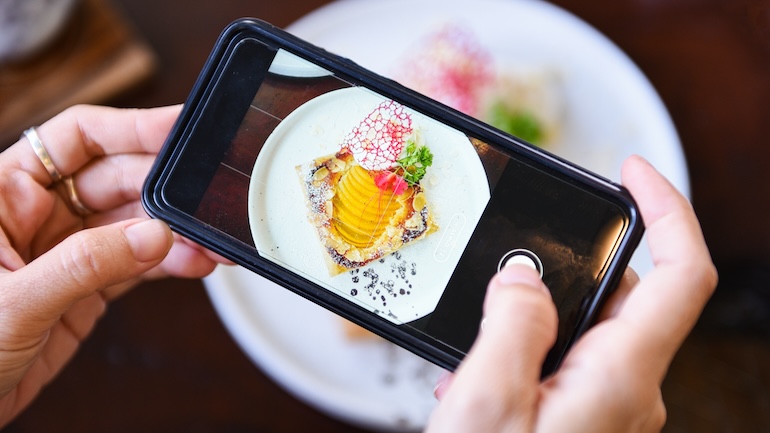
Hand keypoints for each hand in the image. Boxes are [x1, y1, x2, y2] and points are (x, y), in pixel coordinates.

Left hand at [0, 105, 225, 425]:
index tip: (178, 127)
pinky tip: (194, 261)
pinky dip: (170, 262)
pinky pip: (138, 264)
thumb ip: (84, 265)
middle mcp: (38, 215)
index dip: (130, 127)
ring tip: (209, 241)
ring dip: (176, 231)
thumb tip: (152, 236)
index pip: (75, 138)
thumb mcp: (11, 303)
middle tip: (204, 198)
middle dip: (165, 188)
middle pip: (117, 179)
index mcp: (4, 194)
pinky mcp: (86, 288)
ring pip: (134, 223)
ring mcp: (66, 251)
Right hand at [427, 155, 717, 432]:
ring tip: (477, 350)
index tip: (632, 171)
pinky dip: (528, 350)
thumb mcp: (488, 401)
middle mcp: (628, 389)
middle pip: (623, 293)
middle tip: (503, 277)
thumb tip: (521, 278)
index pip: (681, 274)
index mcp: (619, 376)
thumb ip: (511, 327)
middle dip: (566, 270)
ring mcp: (609, 405)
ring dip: (534, 319)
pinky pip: (567, 360)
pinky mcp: (585, 417)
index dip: (666, 209)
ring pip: (588, 327)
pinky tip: (481, 375)